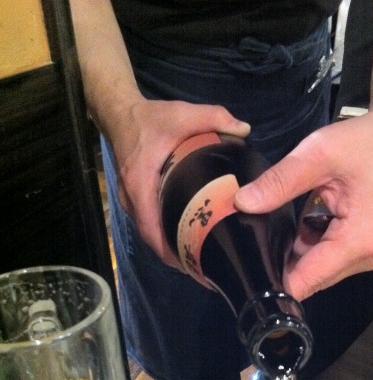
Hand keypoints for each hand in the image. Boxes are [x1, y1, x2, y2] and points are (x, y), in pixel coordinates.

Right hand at [105, 97, 249, 264]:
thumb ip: (216, 117)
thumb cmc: (150, 118)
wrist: (120, 113)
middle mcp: (131, 199)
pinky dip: (164, 233)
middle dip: (175, 254)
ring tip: (198, 255)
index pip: (151, 230)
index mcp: (141, 185)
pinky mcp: (133, 198)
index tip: (193, 266)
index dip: (170, 252)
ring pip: (149, 232)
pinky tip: (185, 235)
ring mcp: (129, 200)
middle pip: (151, 237)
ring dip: (169, 245)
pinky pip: (148, 222)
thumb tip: (245, 131)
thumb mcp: (184, 113)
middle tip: (203, 265)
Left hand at [234, 110, 372, 300]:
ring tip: (273, 234)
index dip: (275, 280)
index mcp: (360, 239)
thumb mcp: (317, 154)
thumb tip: (241, 203)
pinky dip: (311, 247)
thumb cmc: (364, 142)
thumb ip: (279, 182)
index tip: (248, 270)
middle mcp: (369, 256)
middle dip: (283, 266)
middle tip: (253, 246)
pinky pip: (330, 259)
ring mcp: (371, 255)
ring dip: (296, 256)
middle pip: (313, 279)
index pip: (308, 280)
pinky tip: (296, 228)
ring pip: (320, 271)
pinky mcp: (368, 248)